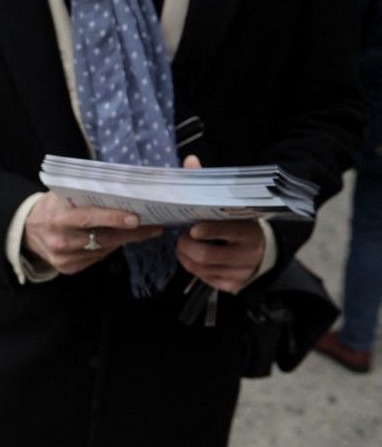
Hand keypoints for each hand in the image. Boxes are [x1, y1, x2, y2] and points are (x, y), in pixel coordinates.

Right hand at [22, 191, 162, 274]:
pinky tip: (116, 239)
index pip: (89, 218)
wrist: (27, 231)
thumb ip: (84, 194)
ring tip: (141, 230)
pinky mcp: (68, 268)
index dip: (114, 218)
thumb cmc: (50, 207)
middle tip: (153, 226)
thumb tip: (120, 191)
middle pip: (103, 238)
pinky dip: (108, 247)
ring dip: (123, 239)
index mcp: (58, 217)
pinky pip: (97, 258)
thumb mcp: (60, 195)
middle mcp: (60, 240)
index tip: (136, 218)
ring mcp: (64, 258)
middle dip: (131, 232)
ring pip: (104, 249)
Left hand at [175, 155, 265, 293]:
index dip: (206, 231)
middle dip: (186, 247)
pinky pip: (204, 280)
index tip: (193, 227)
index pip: (226, 231)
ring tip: (185, 246)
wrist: (264, 249)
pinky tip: (195, 259)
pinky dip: (194, 269)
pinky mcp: (233, 285)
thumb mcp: (231, 204)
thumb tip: (190, 160)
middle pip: (205, 256)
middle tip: (182, 238)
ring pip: (200, 270)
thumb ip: (210, 184)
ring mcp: (241, 272)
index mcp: (250, 230)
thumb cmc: (240, 222)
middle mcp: (248, 254)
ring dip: (185, 257)